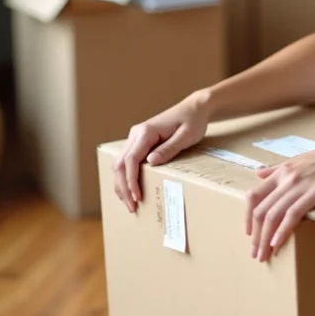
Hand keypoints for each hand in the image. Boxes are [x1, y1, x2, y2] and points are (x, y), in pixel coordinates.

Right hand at [112, 92, 210, 211]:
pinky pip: (127, 161)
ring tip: (129, 203)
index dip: (131, 181)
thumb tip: (150, 163)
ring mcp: (135, 137)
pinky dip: (125, 177)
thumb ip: (169, 149)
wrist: (194, 108)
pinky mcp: (139, 142)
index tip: (136, 197)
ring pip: (119, 164)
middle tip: (131, 207)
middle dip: (123, 188)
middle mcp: (135, 134)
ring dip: (122, 184)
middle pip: (120, 164)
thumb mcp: (186, 136)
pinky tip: (130, 190)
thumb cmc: (193, 121)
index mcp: (145, 132)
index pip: (130, 160)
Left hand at [245, 127, 314, 261]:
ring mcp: (301, 184)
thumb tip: (258, 173)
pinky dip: (282, 231)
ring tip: (264, 255)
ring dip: (265, 239)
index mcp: (284, 170)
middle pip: (261, 210)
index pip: (254, 195)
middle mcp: (288, 177)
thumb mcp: (303, 159)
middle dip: (255, 236)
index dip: (248, 217)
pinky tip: (277, 243)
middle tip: (255, 254)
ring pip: (273, 215)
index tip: (249, 234)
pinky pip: (293, 214)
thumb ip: (279, 169)